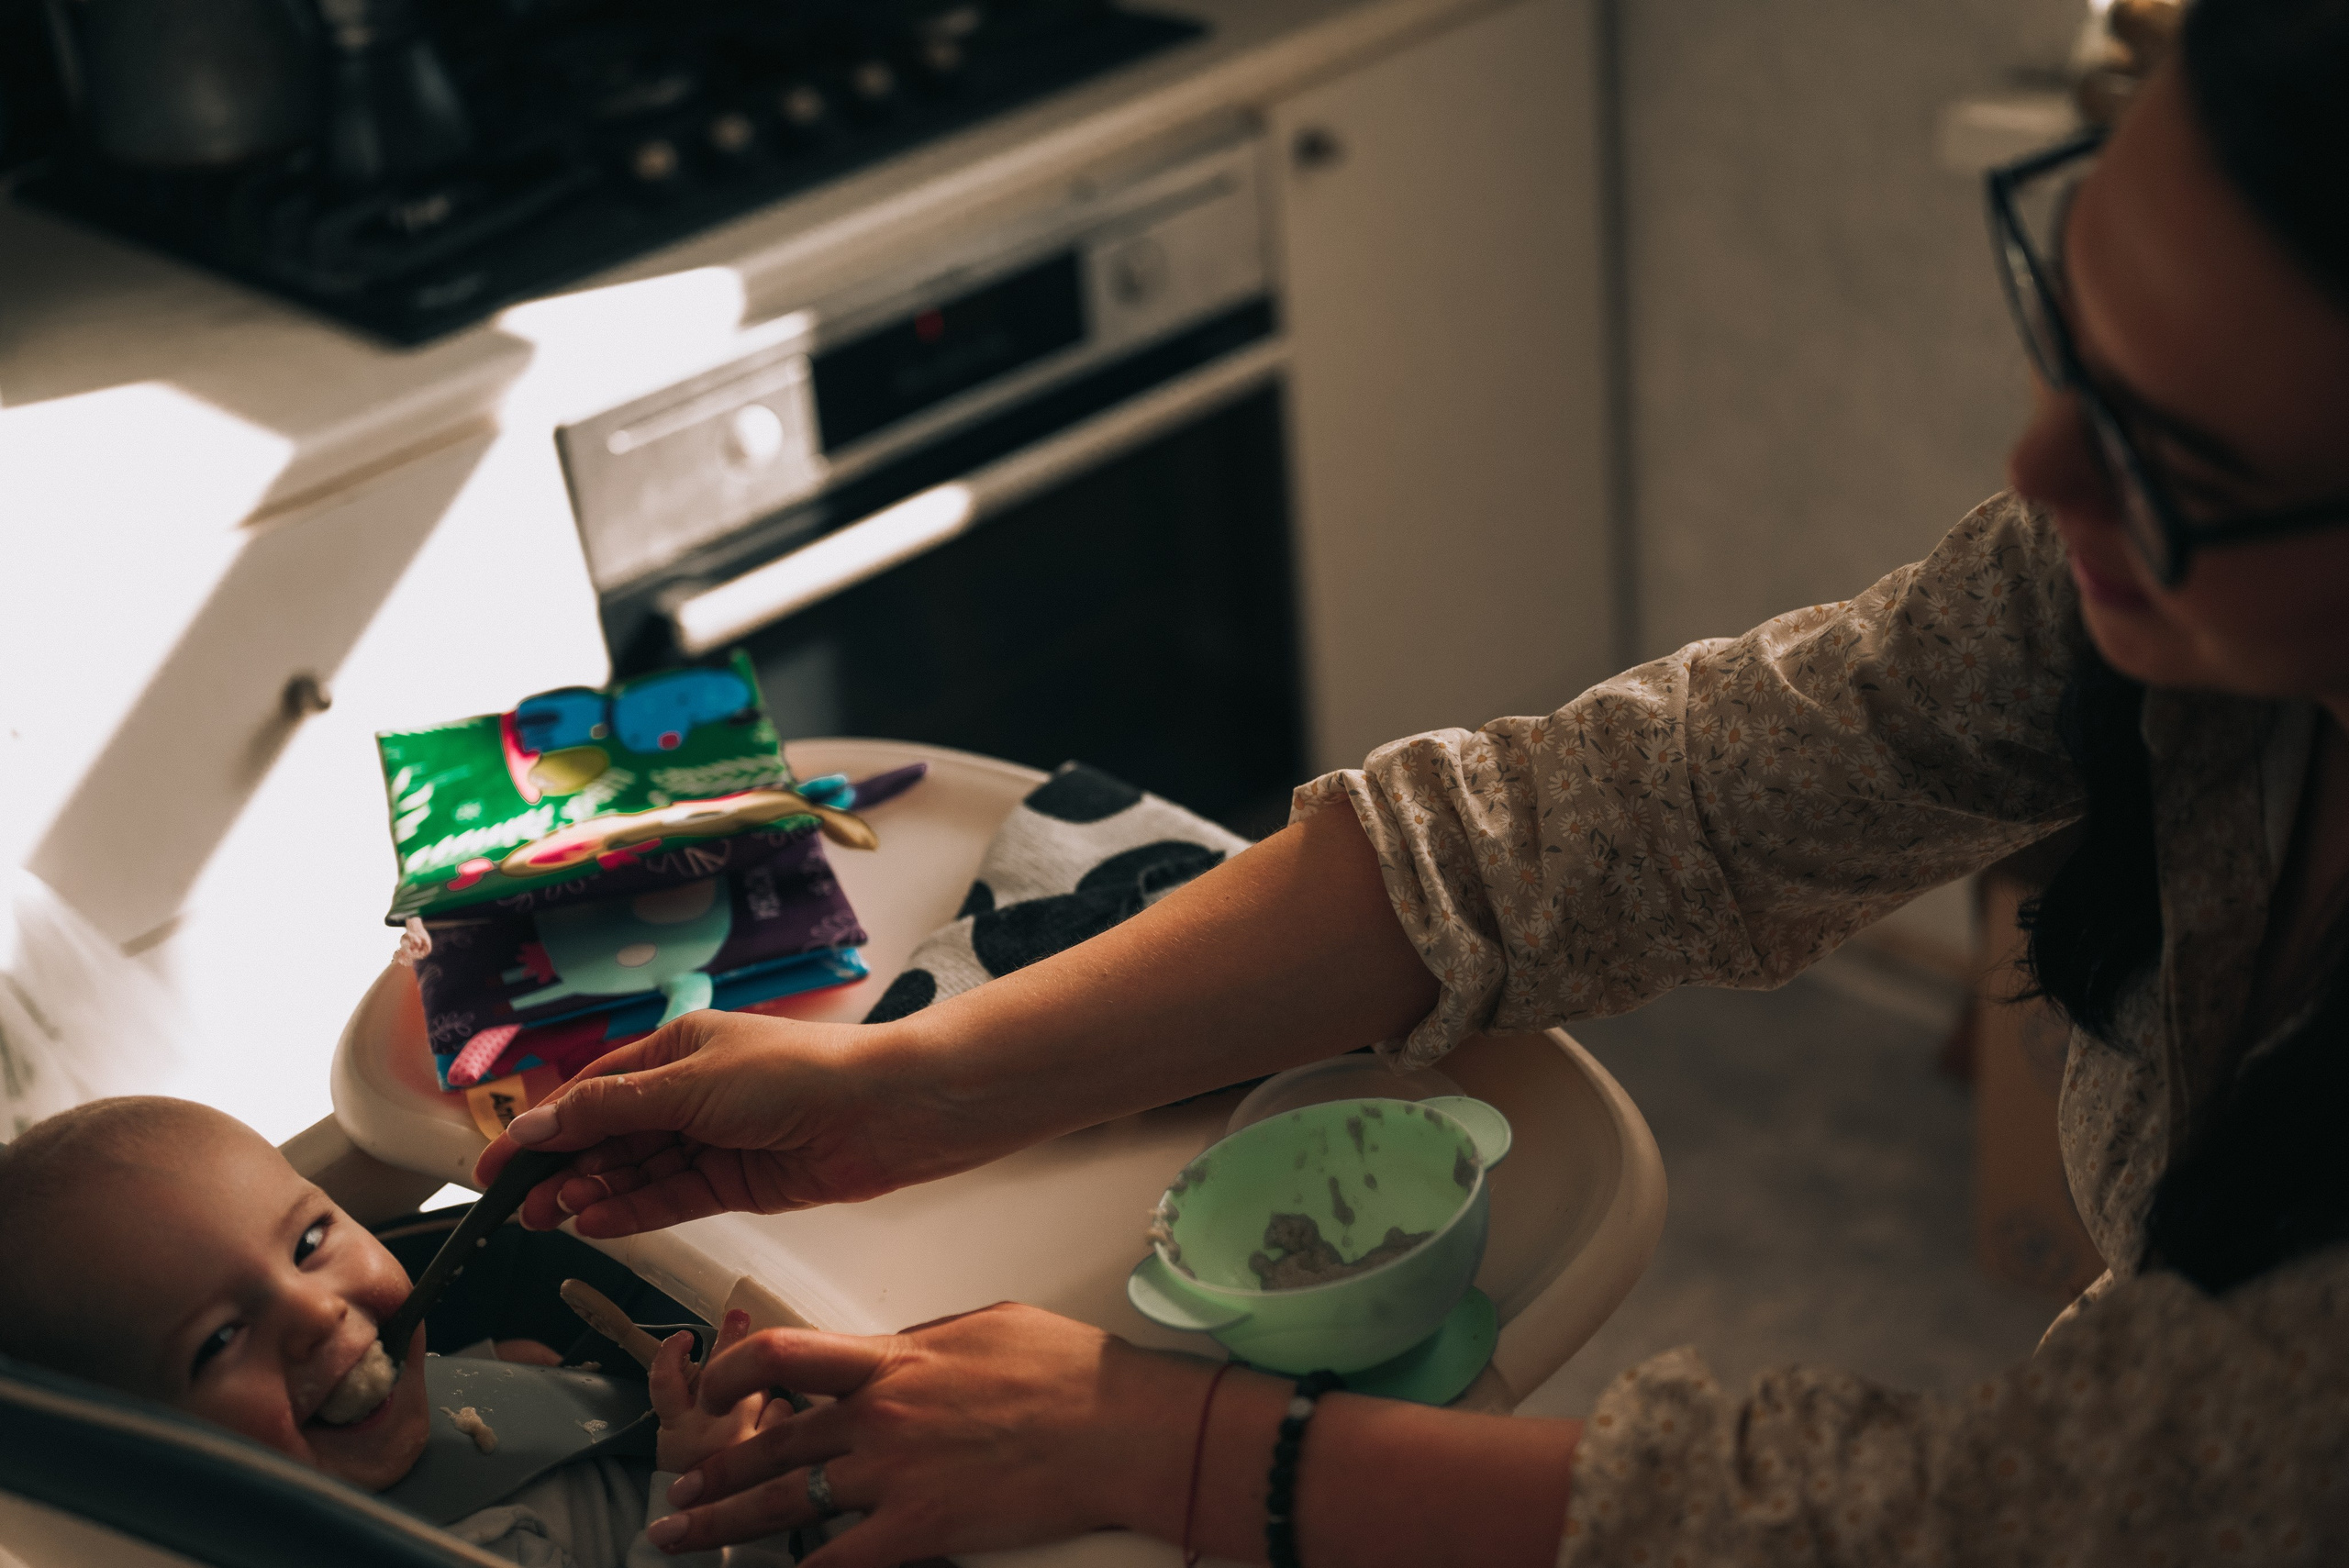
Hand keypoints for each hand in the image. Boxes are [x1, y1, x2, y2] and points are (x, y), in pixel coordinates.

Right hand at [470, 1010, 1017, 1236]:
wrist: (884, 1112)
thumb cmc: (794, 1074)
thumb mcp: (689, 1082)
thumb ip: (611, 1110)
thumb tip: (537, 1124)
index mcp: (677, 1047)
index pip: (592, 1091)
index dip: (543, 1129)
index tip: (496, 1165)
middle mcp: (691, 1092)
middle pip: (609, 1136)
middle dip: (562, 1170)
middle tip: (518, 1207)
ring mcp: (713, 1139)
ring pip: (635, 1171)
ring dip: (593, 1193)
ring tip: (550, 1217)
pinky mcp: (736, 1182)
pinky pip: (670, 1197)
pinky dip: (632, 1211)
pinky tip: (594, 1224)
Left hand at [644, 1303, 1210, 1565]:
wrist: (1120, 1428)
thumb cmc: (1069, 1371)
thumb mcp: (985, 1324)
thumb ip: (923, 1341)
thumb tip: (892, 1353)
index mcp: (894, 1359)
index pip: (782, 1354)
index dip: (730, 1371)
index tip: (713, 1385)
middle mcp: (880, 1416)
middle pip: (769, 1441)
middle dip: (714, 1467)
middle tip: (680, 1485)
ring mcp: (894, 1478)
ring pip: (783, 1503)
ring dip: (723, 1522)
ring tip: (679, 1534)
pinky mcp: (919, 1531)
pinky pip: (838, 1561)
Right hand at [651, 1309, 768, 1473]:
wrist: (707, 1530)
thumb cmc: (696, 1482)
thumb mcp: (677, 1446)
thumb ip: (687, 1407)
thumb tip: (712, 1362)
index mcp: (676, 1428)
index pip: (665, 1382)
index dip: (671, 1355)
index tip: (684, 1337)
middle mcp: (704, 1429)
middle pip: (718, 1374)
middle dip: (730, 1341)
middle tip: (738, 1316)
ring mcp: (735, 1438)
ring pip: (757, 1388)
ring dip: (762, 1380)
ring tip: (768, 1384)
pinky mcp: (765, 1451)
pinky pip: (781, 1411)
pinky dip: (781, 1406)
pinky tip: (778, 1410)